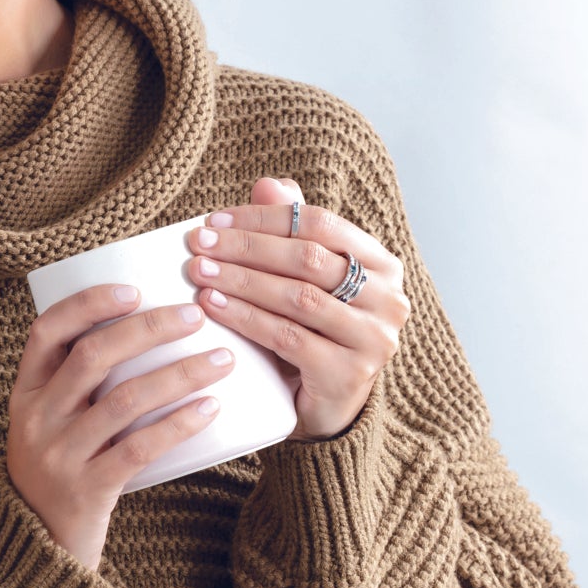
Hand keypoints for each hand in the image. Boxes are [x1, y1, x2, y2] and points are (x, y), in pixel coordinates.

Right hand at [7, 284, 237, 569]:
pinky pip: (139, 449)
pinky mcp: (88, 489)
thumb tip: (145, 330)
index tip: (134, 290)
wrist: (33, 547)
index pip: (46, 332)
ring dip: (180, 373)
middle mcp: (36, 419)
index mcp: (24, 393)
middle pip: (92, 357)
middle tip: (195, 315)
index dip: (89, 304)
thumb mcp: (48, 423)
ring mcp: (60, 455)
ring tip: (222, 359)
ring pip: (124, 400)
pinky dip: (178, 423)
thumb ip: (77, 386)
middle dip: (149, 329)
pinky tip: (210, 407)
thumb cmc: (57, 470)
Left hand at [186, 177, 409, 440]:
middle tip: (198, 244)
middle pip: (307, 259)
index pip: (320, 223)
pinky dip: (244, 318)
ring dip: (241, 281)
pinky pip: (286, 337)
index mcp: (382, 264)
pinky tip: (211, 306)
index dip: (263, 218)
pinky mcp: (348, 373)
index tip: (213, 219)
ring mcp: (373, 338)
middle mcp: (388, 298)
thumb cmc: (313, 329)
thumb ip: (291, 229)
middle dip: (245, 247)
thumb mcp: (303, 278)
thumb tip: (268, 184)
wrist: (328, 403)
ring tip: (199, 272)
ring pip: (297, 297)